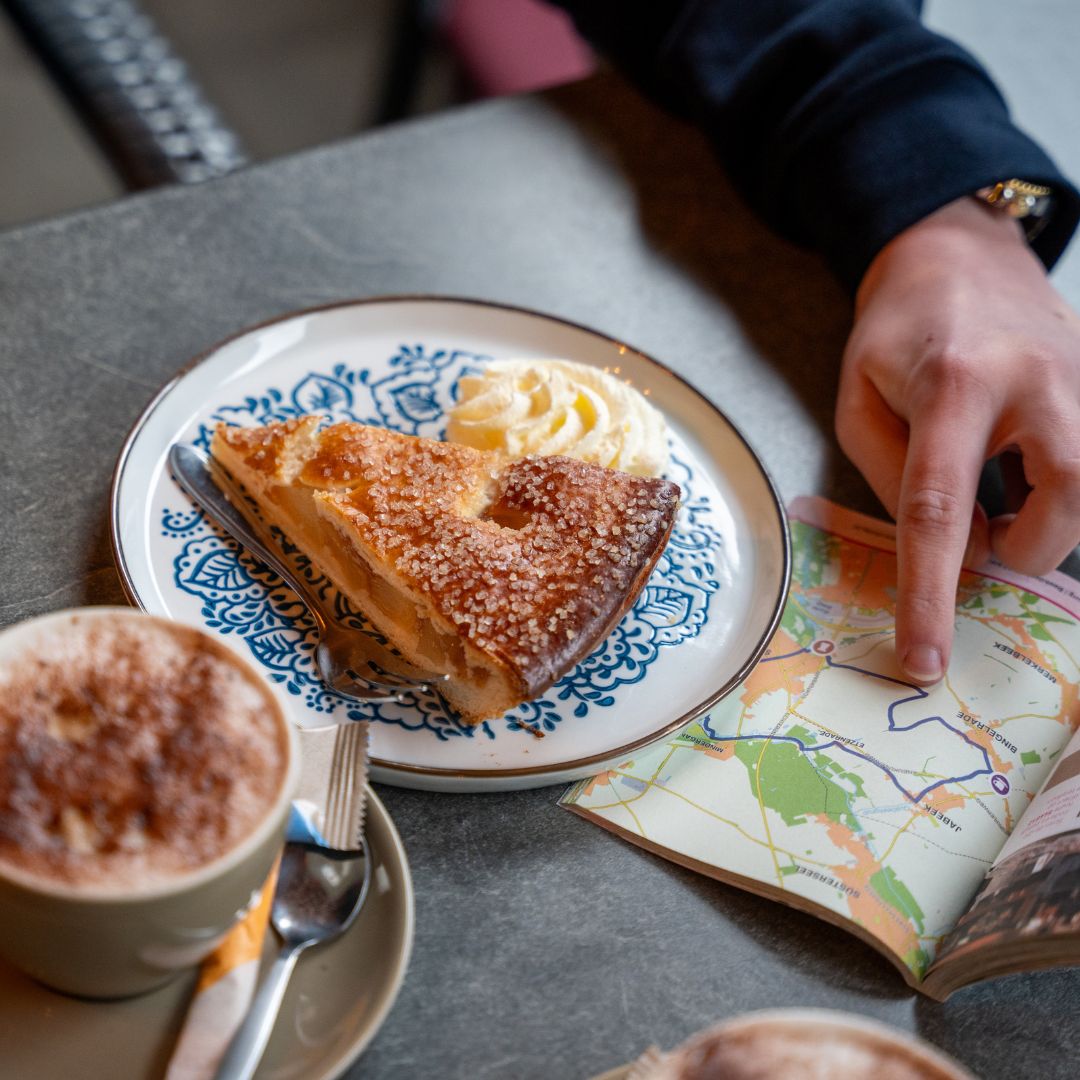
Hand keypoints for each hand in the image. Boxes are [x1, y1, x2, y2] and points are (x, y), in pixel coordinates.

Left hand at [837, 195, 1079, 683]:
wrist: (959, 253)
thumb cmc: (896, 331)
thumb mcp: (860, 399)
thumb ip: (893, 477)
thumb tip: (944, 548)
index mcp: (955, 384)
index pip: (941, 508)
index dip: (931, 593)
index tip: (923, 657)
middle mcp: (1037, 380)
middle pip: (1070, 494)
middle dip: (1032, 544)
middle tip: (990, 537)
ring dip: (1051, 518)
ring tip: (1004, 504)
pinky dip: (1062, 491)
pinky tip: (1025, 477)